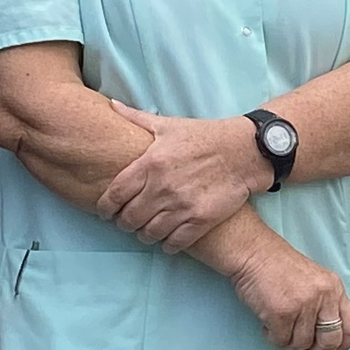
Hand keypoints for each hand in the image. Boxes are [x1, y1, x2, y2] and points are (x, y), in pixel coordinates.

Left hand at [99, 114, 273, 255]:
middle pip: (129, 218)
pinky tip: (166, 240)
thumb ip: (136, 118)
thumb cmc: (205, 136)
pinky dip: (167, 245)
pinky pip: (175, 242)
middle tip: (126, 222)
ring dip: (144, 235)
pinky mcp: (201, 219)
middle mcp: (163, 187)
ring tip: (145, 231)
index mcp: (150, 163)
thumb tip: (111, 105)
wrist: (244, 151)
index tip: (105, 212)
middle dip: (124, 223)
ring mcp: (182, 205)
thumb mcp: (168, 124)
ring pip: (149, 233)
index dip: (105, 208)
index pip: (115, 195)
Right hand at [220, 235, 349, 349]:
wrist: (253, 252)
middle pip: (330, 342)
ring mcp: (304, 305)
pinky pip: (281, 340)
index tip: (329, 349)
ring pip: (302, 344)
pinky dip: (272, 336)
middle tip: (303, 349)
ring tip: (278, 325)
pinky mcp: (282, 313)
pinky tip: (268, 323)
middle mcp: (324, 297)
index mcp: (335, 288)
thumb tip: (324, 339)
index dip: (341, 344)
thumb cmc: (278, 266)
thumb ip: (324, 305)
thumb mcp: (314, 281)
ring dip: (287, 340)